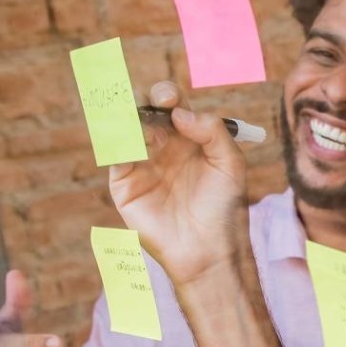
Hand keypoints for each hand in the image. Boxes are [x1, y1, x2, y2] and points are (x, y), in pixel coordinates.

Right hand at [109, 82, 251, 287]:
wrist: (209, 250)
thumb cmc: (224, 208)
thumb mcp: (231, 164)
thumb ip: (212, 131)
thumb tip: (179, 113)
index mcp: (189, 140)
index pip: (173, 107)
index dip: (168, 96)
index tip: (170, 99)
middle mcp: (162, 148)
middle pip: (145, 112)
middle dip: (145, 100)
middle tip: (152, 103)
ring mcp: (142, 165)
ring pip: (125, 129)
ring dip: (126, 116)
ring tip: (135, 115)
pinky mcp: (124, 184)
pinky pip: (114, 156)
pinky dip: (117, 143)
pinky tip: (128, 140)